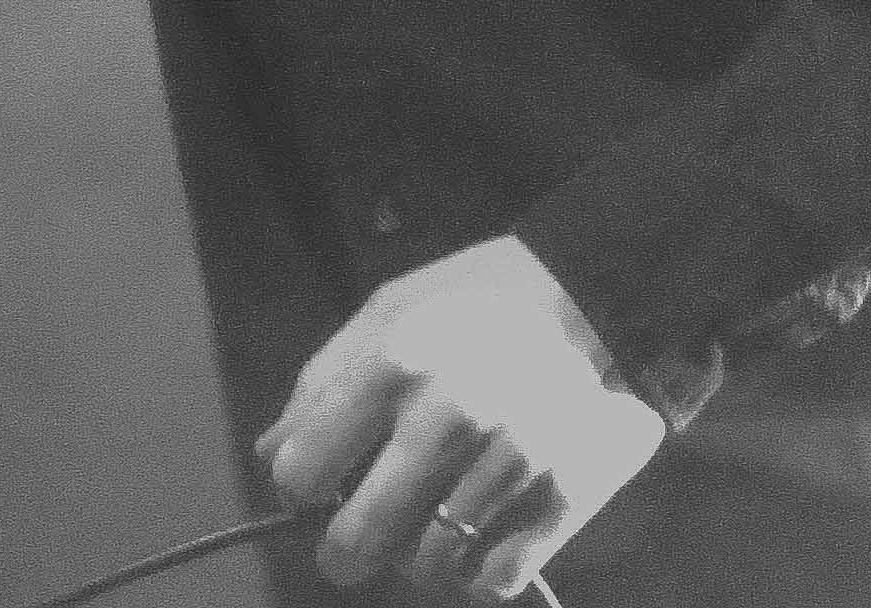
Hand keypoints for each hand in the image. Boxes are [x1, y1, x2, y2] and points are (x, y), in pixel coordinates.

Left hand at [256, 237, 665, 599]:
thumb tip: (270, 452)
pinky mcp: (561, 497)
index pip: (303, 473)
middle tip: (350, 546)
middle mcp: (445, 419)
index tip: (317, 489)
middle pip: (356, 540)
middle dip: (343, 552)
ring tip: (430, 523)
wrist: (599, 292)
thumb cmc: (477, 300)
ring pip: (425, 567)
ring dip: (418, 556)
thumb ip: (323, 379)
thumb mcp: (388, 310)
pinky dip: (480, 572)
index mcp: (392, 365)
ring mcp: (506, 463)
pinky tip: (482, 536)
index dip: (301, 488)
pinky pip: (494, 580)